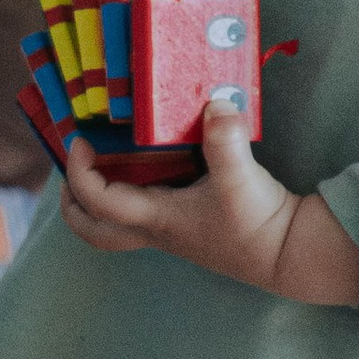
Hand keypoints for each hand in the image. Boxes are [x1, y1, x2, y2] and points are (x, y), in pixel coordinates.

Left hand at [59, 101, 358, 305]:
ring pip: (115, 226)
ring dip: (98, 200)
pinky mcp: (188, 226)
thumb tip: (216, 104)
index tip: (80, 141)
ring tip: (100, 162)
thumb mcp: (241, 179)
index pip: (97, 201)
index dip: (78, 172)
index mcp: (156, 218)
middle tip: (70, 170)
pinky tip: (146, 164)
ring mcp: (170, 231)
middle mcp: (155, 229)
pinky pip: (143, 213)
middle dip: (73, 203)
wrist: (288, 254)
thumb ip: (226, 142)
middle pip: (94, 231)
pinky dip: (131, 192)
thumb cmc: (259, 222)